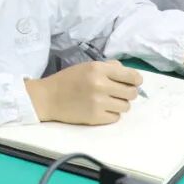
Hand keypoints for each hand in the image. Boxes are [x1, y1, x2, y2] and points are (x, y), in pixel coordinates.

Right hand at [25, 60, 142, 124]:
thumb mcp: (87, 66)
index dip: (136, 80)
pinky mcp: (96, 118)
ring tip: (107, 101)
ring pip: (126, 106)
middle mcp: (101, 85)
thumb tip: (130, 75)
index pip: (132, 76)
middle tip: (118, 93)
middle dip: (128, 93)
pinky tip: (100, 109)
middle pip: (132, 93)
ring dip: (119, 104)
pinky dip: (111, 114)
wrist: (47, 98)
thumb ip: (109, 67)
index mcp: (98, 69)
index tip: (133, 82)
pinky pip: (116, 118)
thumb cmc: (68, 80)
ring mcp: (99, 103)